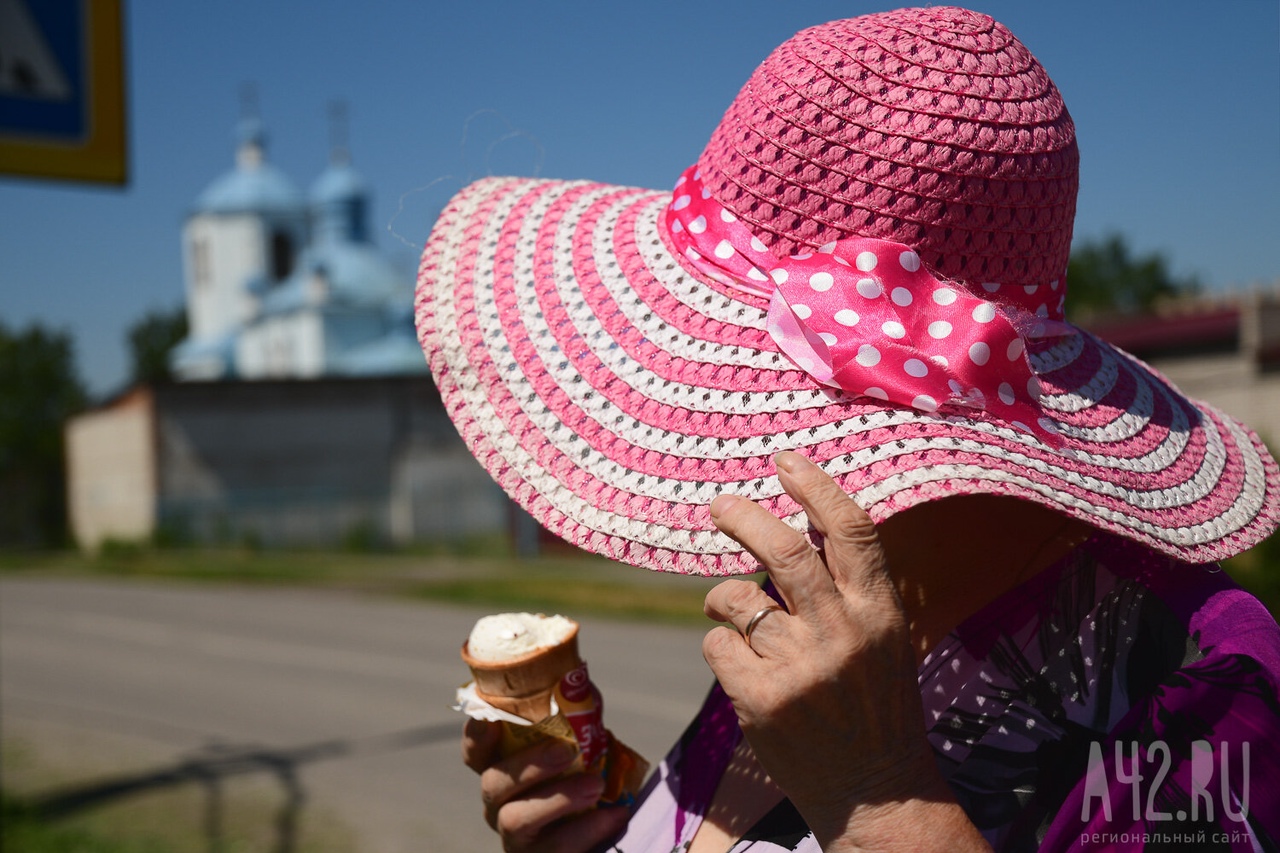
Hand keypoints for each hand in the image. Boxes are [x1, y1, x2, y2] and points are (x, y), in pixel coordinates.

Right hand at [462, 718, 628, 851]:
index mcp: (502, 769)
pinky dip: (587, 829)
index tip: (492, 718)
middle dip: (528, 765)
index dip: (478, 734)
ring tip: (596, 786)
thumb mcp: (580, 744)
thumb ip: (576, 714)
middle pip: (494, 783)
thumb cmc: (583, 776)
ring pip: (516, 820)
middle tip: (566, 751)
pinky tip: (614, 814)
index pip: (475, 752)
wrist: (602, 828)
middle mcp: (499, 804)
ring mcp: (515, 837)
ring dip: (557, 799)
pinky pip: (556, 849)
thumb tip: (579, 678)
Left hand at [702, 451, 986, 850]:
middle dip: (741, 517)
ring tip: (734, 613)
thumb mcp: (884, 636)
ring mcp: (800, 668)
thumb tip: (799, 522)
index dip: (814, 486)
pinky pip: (717, 643)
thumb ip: (850, 586)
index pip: (850, 530)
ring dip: (724, 597)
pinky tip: (744, 668)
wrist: (874, 789)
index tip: (784, 460)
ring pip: (735, 597)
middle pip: (781, 550)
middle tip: (719, 506)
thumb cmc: (874, 701)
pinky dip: (722, 645)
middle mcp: (843, 633)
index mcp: (879, 611)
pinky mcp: (761, 699)